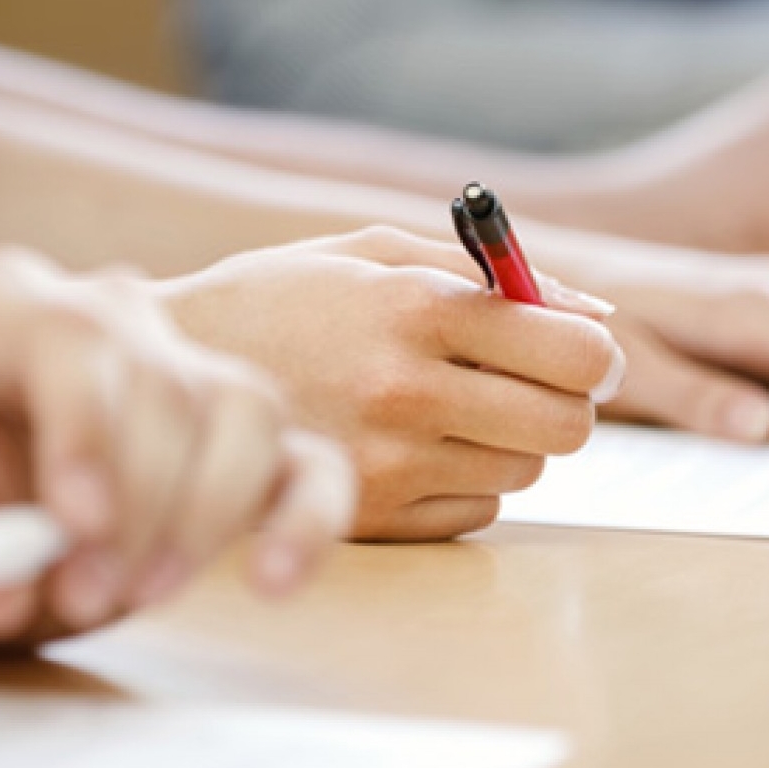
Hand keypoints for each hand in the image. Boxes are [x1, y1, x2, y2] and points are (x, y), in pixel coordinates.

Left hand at [0, 249, 355, 647]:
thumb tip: (3, 595)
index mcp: (10, 305)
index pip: (73, 337)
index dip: (83, 428)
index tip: (75, 520)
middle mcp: (114, 315)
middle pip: (164, 385)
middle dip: (136, 504)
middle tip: (88, 595)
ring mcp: (190, 368)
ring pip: (246, 409)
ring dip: (204, 517)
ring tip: (144, 595)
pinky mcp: (249, 441)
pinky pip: (311, 463)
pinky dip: (304, 523)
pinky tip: (269, 583)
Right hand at [157, 228, 624, 540]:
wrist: (171, 372)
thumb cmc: (286, 296)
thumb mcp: (375, 251)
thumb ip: (488, 273)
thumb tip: (597, 316)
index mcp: (414, 308)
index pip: (571, 350)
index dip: (595, 353)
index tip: (583, 352)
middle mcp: (404, 390)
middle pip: (566, 425)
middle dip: (565, 402)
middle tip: (530, 384)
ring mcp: (385, 462)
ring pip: (524, 470)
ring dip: (508, 441)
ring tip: (448, 407)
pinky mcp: (369, 516)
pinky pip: (476, 511)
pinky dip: (464, 482)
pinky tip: (413, 447)